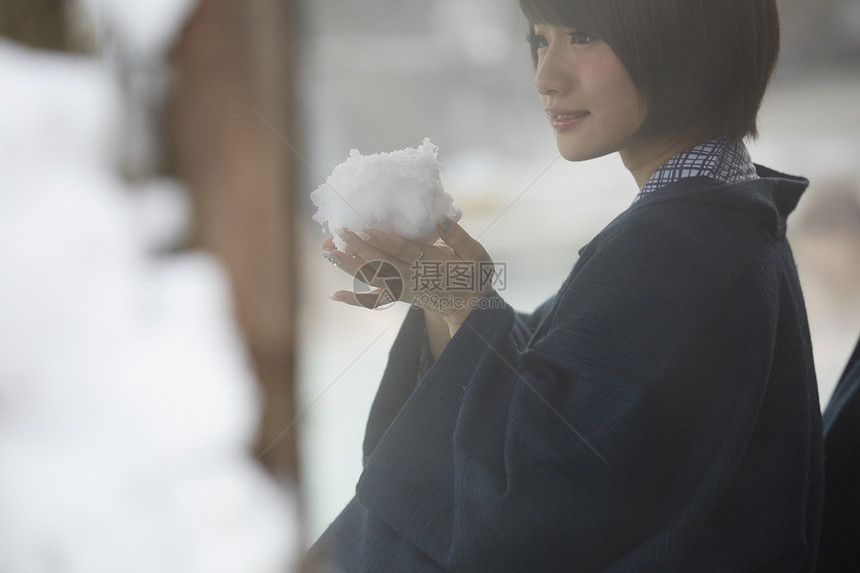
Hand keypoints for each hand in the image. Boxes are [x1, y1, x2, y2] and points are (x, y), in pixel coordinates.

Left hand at [321, 219, 494, 329]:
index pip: (405, 252)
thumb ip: (459, 238)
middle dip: (359, 248)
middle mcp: (414, 278)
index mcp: (432, 264)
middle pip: (383, 263)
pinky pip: (373, 301)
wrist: (470, 308)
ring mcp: (403, 289)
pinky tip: (335, 295)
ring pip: (373, 278)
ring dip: (350, 266)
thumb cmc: (474, 275)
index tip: (366, 229)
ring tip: (330, 253)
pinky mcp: (398, 296)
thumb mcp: (476, 254)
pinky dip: (354, 299)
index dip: (385, 241)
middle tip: (340, 232)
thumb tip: (442, 220)